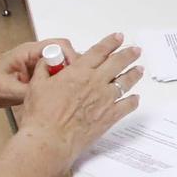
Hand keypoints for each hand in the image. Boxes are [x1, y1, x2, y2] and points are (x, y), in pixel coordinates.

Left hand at [0, 38, 71, 109]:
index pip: (60, 46)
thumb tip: (49, 96)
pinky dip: (62, 83)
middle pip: (66, 53)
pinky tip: (63, 96)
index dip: (71, 58)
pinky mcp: (39, 74)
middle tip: (76, 86)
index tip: (75, 76)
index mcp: (29, 51)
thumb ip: (27, 91)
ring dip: (69, 76)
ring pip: (64, 64)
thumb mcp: (6, 90)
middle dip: (74, 68)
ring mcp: (39, 64)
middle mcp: (37, 54)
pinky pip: (57, 75)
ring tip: (71, 93)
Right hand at [19, 33, 142, 156]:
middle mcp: (95, 82)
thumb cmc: (41, 115)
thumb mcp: (36, 85)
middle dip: (128, 54)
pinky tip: (135, 98)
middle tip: (135, 50)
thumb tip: (46, 60)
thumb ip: (43, 69)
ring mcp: (105, 100)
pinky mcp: (109, 117)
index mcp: (78, 72)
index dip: (110, 42)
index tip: (118, 37)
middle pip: (117, 63)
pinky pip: (126, 106)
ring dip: (133, 74)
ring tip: (140, 69)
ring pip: (125, 82)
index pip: (99, 51)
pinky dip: (132, 101)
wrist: (50, 139)